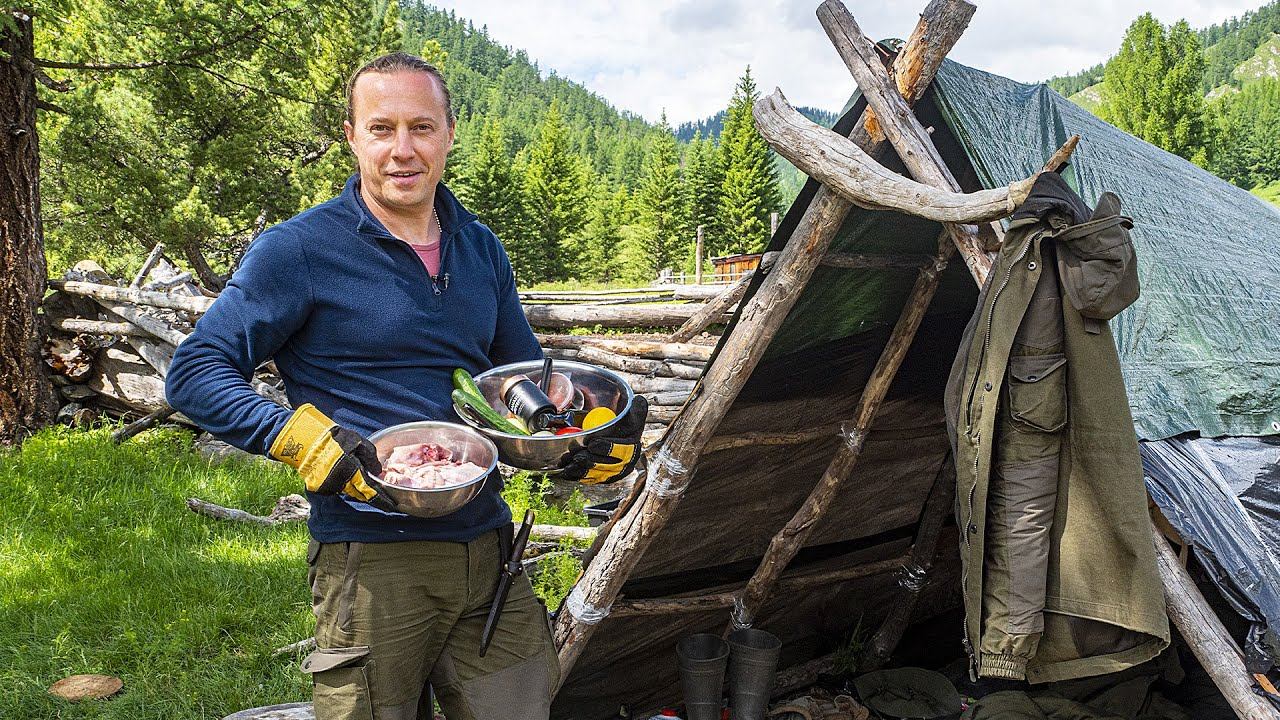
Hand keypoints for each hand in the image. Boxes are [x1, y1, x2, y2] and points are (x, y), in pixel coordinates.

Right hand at [268, 404, 395, 511]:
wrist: (307, 441)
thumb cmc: (335, 439)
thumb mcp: (357, 441)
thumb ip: (370, 456)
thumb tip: (378, 471)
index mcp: (352, 471)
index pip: (370, 490)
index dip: (382, 500)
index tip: (392, 506)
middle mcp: (341, 482)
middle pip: (360, 494)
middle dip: (371, 496)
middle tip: (383, 499)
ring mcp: (330, 486)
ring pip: (350, 491)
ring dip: (358, 490)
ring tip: (366, 487)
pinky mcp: (321, 487)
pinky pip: (338, 488)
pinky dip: (345, 485)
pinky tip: (348, 479)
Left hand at [558, 396, 647, 484]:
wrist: (616, 436)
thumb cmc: (624, 424)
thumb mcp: (632, 415)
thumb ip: (637, 408)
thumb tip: (639, 401)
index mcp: (633, 450)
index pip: (622, 451)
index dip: (607, 448)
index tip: (592, 443)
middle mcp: (624, 465)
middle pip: (607, 466)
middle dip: (590, 462)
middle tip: (576, 455)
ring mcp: (612, 474)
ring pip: (596, 475)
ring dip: (581, 470)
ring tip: (568, 463)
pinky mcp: (601, 479)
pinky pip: (588, 480)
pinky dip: (576, 476)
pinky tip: (566, 471)